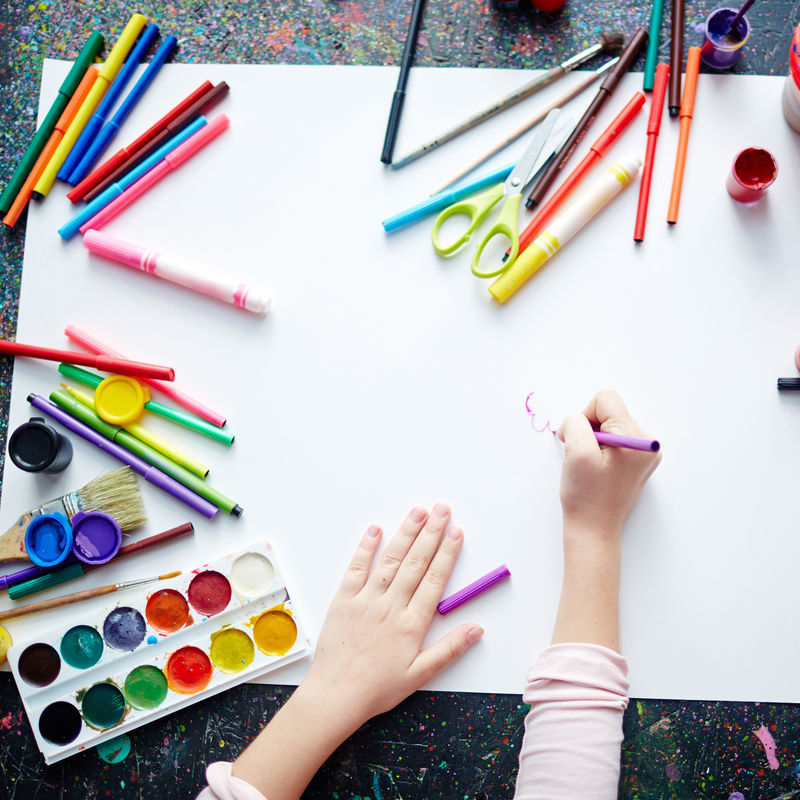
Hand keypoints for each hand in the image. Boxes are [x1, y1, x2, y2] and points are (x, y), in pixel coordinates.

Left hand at [232, 504, 481, 799]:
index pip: (434, 580)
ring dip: (405, 533)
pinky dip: (366, 548)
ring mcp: (366, 600)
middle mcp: (391, 606)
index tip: (456, 532)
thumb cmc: (378, 688)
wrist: (336, 695)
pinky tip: (375, 529)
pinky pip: (356, 569)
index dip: (447, 554)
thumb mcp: (420, 674)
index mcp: (412, 624)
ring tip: (418, 512)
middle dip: (431, 533)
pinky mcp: (343, 600)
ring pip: (390, 560)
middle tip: (442, 509)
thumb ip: (449, 649)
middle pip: (415, 563)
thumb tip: (476, 628)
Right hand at [551, 390, 660, 649]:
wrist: (593, 529)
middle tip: (583, 457)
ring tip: (590, 465)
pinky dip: (600, 448)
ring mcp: (645, 453)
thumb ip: (576, 422)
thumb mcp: (575, 452)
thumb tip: (579, 419)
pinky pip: (614, 439)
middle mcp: (648, 442)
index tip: (579, 441)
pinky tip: (597, 468)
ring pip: (610, 424)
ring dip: (593, 439)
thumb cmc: (585, 494)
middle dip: (589, 428)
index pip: (606, 400)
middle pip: (609, 411)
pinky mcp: (638, 461)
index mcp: (637, 438)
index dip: (584, 416)